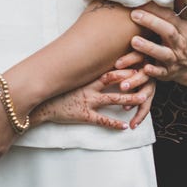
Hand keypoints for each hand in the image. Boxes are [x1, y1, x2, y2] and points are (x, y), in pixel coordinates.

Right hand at [34, 69, 150, 129]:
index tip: (137, 62)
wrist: (41, 104)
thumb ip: (80, 70)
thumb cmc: (54, 90)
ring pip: (112, 99)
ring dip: (129, 99)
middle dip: (130, 79)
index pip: (109, 69)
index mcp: (86, 78)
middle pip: (114, 81)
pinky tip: (125, 126)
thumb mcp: (68, 77)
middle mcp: (89, 88)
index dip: (124, 66)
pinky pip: (101, 120)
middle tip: (146, 76)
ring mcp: (87, 101)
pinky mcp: (83, 115)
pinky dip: (114, 123)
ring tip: (143, 98)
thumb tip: (88, 59)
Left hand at [124, 2, 186, 84]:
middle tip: (134, 15)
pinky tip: (145, 67)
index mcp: (182, 29)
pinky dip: (154, 71)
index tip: (140, 2)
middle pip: (168, 31)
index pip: (170, 17)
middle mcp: (179, 43)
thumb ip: (180, 10)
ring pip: (163, 53)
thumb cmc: (186, 42)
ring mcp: (174, 59)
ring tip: (134, 41)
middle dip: (151, 23)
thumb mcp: (186, 25)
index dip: (155, 9)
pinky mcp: (168, 73)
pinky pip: (161, 73)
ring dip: (149, 47)